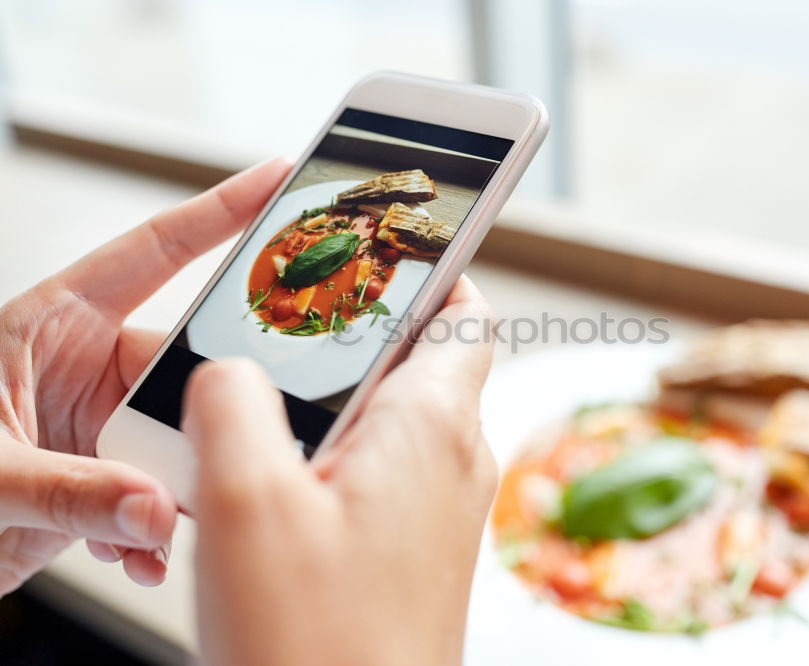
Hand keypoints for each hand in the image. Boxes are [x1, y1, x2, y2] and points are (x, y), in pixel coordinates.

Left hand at [0, 159, 289, 592]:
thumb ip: (70, 490)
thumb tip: (154, 508)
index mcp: (53, 324)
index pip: (152, 253)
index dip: (219, 211)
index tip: (277, 180)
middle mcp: (86, 367)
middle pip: (183, 367)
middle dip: (204, 414)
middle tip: (222, 448)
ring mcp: (98, 423)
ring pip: (180, 438)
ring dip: (180, 488)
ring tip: (158, 527)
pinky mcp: (104, 478)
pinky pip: (159, 493)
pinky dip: (156, 531)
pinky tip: (138, 555)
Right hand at [184, 276, 497, 665]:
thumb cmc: (317, 645)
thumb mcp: (245, 504)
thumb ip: (235, 404)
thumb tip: (233, 369)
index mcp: (431, 426)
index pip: (462, 314)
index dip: (432, 272)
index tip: (390, 247)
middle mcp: (455, 461)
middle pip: (424, 360)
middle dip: (361, 336)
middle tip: (292, 331)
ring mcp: (443, 509)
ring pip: (401, 419)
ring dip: (342, 403)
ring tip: (272, 412)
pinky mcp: (421, 549)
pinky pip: (390, 473)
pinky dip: (344, 456)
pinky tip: (285, 486)